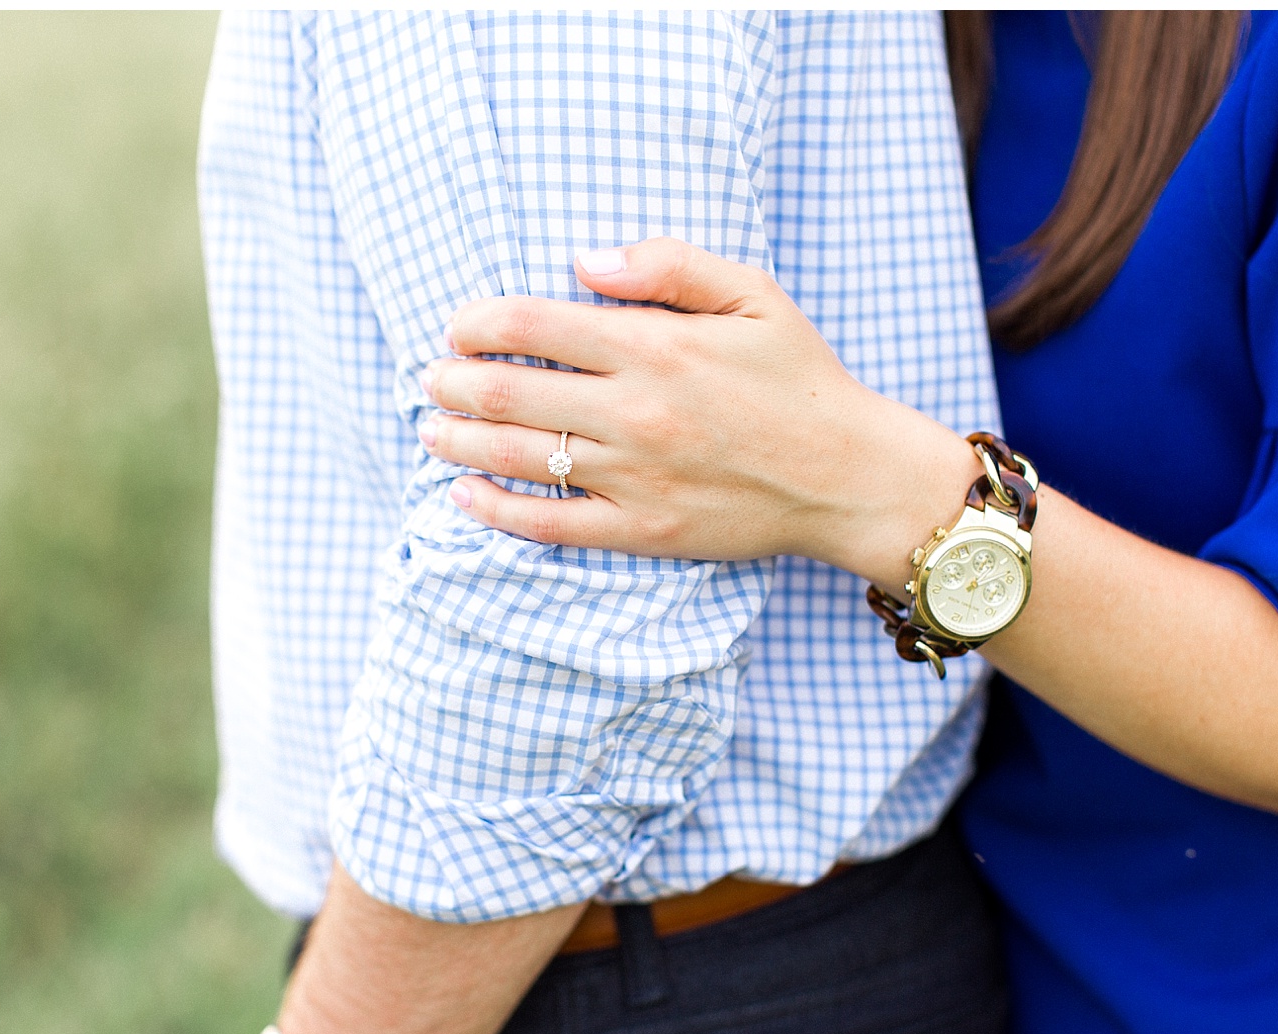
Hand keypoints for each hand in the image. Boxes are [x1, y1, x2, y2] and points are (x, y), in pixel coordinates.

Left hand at [419, 237, 982, 592]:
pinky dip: (497, 511)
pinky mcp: (643, 530)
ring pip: (517, 458)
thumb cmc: (801, 380)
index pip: (531, 326)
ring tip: (430, 430)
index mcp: (656, 345)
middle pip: (507, 393)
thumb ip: (668, 264)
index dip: (477, 322)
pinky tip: (464, 497)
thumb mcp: (753, 295)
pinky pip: (551, 525)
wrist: (849, 476)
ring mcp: (635, 476)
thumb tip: (585, 260)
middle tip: (428, 378)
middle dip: (451, 382)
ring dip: (457, 442)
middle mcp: (636, 411)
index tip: (459, 325)